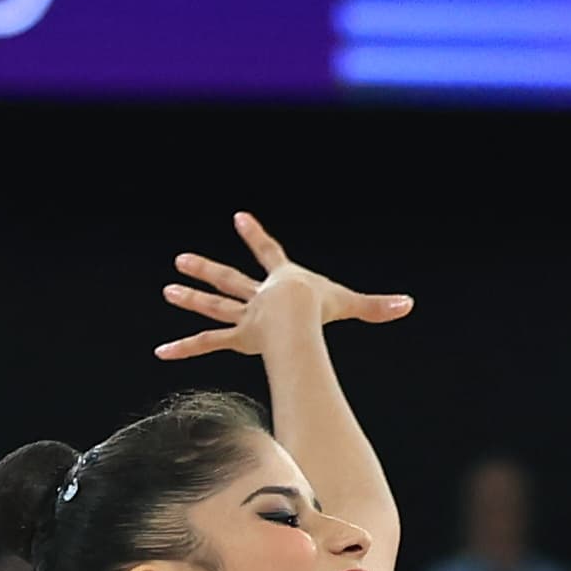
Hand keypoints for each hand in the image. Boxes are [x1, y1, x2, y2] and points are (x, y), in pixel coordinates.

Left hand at [156, 211, 410, 362]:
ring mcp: (246, 315)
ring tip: (168, 290)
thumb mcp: (350, 304)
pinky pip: (207, 343)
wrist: (297, 313)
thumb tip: (409, 305)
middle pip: (229, 279)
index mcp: (282, 281)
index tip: (240, 218)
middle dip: (207, 269)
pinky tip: (161, 352)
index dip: (255, 236)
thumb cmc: (323, 309)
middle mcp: (259, 296)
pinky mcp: (238, 336)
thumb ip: (376, 307)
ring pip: (214, 306)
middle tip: (182, 260)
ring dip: (191, 298)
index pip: (268, 252)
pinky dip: (184, 348)